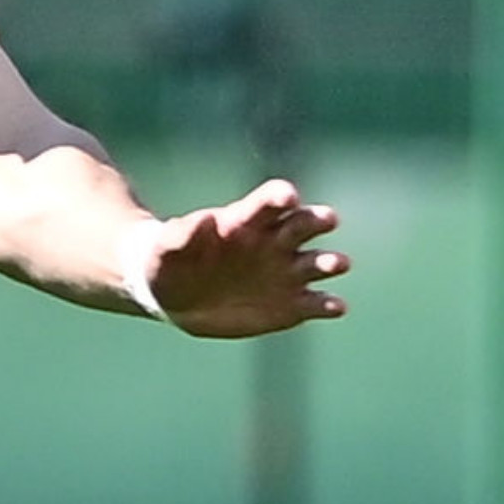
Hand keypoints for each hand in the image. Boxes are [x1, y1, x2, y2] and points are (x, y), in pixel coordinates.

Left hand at [145, 179, 348, 337]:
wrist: (172, 297)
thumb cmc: (167, 261)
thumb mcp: (165, 249)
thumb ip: (181, 235)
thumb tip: (203, 220)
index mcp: (245, 221)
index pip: (270, 201)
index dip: (281, 196)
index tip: (289, 196)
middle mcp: (273, 243)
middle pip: (304, 224)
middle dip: (317, 219)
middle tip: (328, 219)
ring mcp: (285, 274)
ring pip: (318, 263)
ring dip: (330, 262)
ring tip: (338, 264)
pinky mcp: (290, 305)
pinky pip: (315, 304)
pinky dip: (327, 305)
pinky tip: (335, 307)